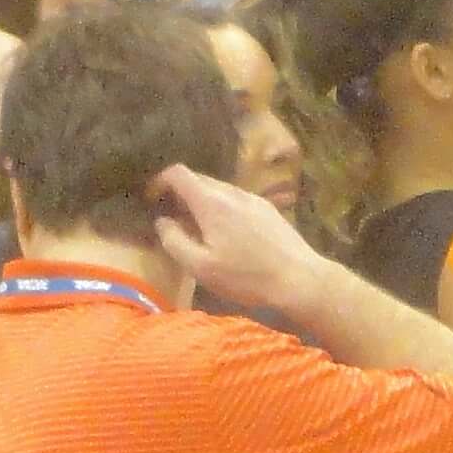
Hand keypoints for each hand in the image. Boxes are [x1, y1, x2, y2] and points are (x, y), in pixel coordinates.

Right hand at [150, 161, 330, 314]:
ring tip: (199, 231)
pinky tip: (227, 235)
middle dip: (181, 194)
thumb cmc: (245, 276)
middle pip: (199, 180)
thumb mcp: (200, 266)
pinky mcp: (268, 209)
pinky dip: (222, 209)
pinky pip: (236, 200)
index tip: (153, 199)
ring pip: (219, 190)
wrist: (299, 279)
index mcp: (212, 202)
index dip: (161, 181)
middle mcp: (233, 192)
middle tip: (173, 220)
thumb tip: (162, 221)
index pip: (179, 173)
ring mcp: (253, 198)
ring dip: (203, 203)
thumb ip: (174, 241)